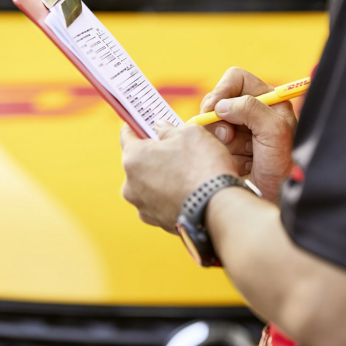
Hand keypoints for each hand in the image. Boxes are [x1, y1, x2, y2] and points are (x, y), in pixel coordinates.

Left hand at [120, 121, 237, 232]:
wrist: (219, 208)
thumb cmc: (203, 166)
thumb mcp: (190, 133)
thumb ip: (169, 129)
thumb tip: (160, 129)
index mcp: (134, 158)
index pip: (127, 135)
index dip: (138, 125)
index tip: (146, 122)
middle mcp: (131, 185)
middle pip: (139, 162)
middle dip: (155, 154)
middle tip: (176, 149)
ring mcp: (143, 207)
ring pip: (150, 185)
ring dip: (163, 177)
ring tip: (187, 173)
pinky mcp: (158, 222)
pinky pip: (161, 203)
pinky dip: (171, 196)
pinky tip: (190, 191)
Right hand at [200, 67, 296, 201]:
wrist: (278, 199)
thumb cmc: (284, 167)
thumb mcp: (275, 132)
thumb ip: (251, 109)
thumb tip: (221, 106)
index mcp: (268, 100)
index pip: (236, 79)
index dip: (222, 91)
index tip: (214, 109)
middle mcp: (253, 112)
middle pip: (218, 100)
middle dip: (218, 119)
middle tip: (227, 137)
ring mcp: (240, 131)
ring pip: (212, 123)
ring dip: (221, 140)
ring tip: (240, 156)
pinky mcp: (229, 148)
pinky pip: (211, 142)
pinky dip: (221, 153)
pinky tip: (237, 164)